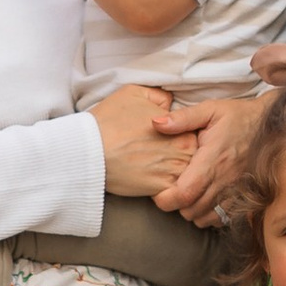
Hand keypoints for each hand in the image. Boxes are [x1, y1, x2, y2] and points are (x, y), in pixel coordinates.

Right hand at [92, 80, 186, 196]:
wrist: (90, 149)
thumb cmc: (110, 119)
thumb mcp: (135, 93)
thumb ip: (160, 97)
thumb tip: (170, 104)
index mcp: (182, 128)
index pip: (195, 134)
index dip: (182, 136)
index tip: (168, 139)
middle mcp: (183, 151)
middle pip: (194, 157)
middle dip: (182, 156)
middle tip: (162, 155)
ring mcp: (174, 172)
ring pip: (186, 176)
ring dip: (177, 174)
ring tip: (157, 168)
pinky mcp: (162, 190)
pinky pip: (174, 192)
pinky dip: (167, 189)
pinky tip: (152, 181)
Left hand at [150, 88, 265, 225]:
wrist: (271, 125)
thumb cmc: (237, 117)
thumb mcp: (210, 110)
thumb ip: (183, 118)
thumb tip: (155, 124)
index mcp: (213, 159)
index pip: (184, 193)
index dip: (166, 199)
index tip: (157, 191)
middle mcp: (225, 180)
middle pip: (191, 211)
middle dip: (175, 205)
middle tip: (170, 190)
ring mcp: (236, 192)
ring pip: (204, 218)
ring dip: (191, 211)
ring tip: (187, 194)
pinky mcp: (244, 198)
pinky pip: (220, 220)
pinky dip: (208, 215)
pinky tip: (204, 199)